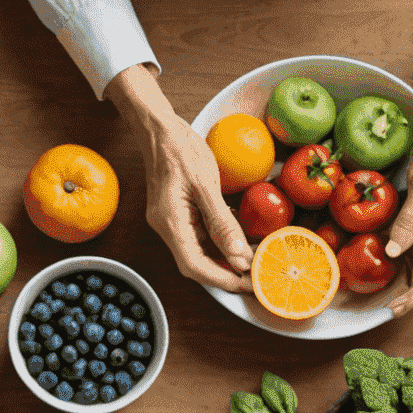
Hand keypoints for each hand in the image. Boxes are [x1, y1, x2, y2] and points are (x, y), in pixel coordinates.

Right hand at [107, 64, 254, 293]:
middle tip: (254, 278)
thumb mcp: (205, 183)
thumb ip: (222, 222)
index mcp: (170, 222)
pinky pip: (198, 239)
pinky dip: (218, 246)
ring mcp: (169, 223)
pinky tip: (236, 243)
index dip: (223, 280)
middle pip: (196, 266)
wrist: (158, 128)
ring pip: (198, 255)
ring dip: (223, 263)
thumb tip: (238, 256)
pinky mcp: (176, 216)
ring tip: (250, 263)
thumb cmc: (179, 148)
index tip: (247, 283)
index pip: (195, 266)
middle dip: (226, 276)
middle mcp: (166, 228)